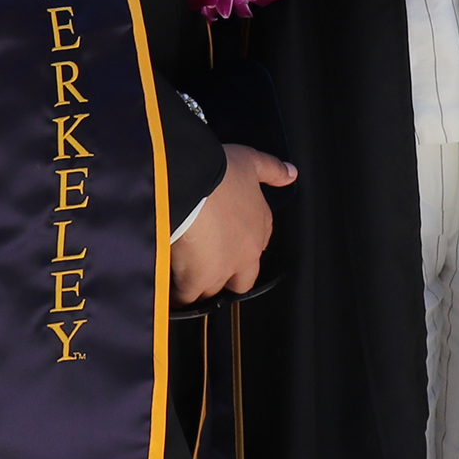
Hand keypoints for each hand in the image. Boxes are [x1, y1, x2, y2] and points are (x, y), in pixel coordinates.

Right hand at [170, 144, 295, 304]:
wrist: (189, 183)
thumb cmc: (218, 170)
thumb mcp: (250, 161)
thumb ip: (272, 169)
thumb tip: (291, 174)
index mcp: (260, 228)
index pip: (256, 247)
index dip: (238, 246)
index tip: (222, 241)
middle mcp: (246, 254)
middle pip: (241, 280)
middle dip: (226, 278)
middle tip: (205, 265)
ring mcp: (222, 270)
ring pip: (212, 290)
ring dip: (199, 286)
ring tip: (180, 276)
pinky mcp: (196, 280)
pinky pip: (186, 297)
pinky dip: (176, 296)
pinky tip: (167, 288)